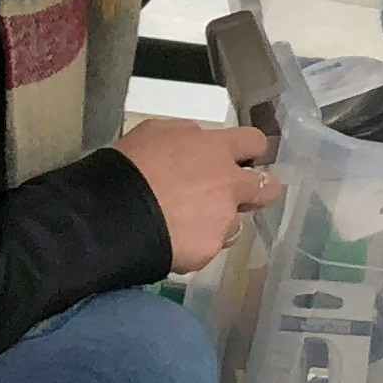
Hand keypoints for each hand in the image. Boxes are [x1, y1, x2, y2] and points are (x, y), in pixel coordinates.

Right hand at [117, 114, 278, 273]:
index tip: (243, 157)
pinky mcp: (209, 250)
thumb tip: (198, 141)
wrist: (115, 214)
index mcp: (216, 149)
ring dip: (218, 222)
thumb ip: (186, 136)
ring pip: (234, 222)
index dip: (251, 150)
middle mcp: (229, 185)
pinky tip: (173, 242)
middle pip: (267, 188)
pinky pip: (209, 247)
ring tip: (185, 225)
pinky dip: (196, 245)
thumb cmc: (130, 166)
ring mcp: (222, 220)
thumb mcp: (155, 132)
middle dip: (258, 192)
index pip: (254, 141)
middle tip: (237, 196)